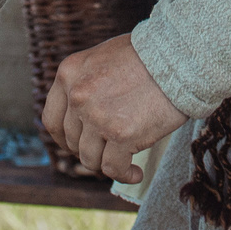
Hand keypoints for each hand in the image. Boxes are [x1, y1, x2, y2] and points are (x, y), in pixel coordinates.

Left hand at [42, 34, 188, 183]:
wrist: (179, 56)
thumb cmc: (149, 55)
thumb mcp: (103, 59)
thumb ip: (87, 83)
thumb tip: (83, 116)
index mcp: (69, 73)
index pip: (52, 120)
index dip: (64, 139)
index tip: (78, 145)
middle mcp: (77, 96)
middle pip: (73, 141)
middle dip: (90, 150)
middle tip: (109, 150)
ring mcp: (97, 116)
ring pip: (90, 158)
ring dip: (107, 163)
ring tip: (126, 163)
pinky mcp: (121, 134)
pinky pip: (113, 168)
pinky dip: (125, 175)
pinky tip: (136, 173)